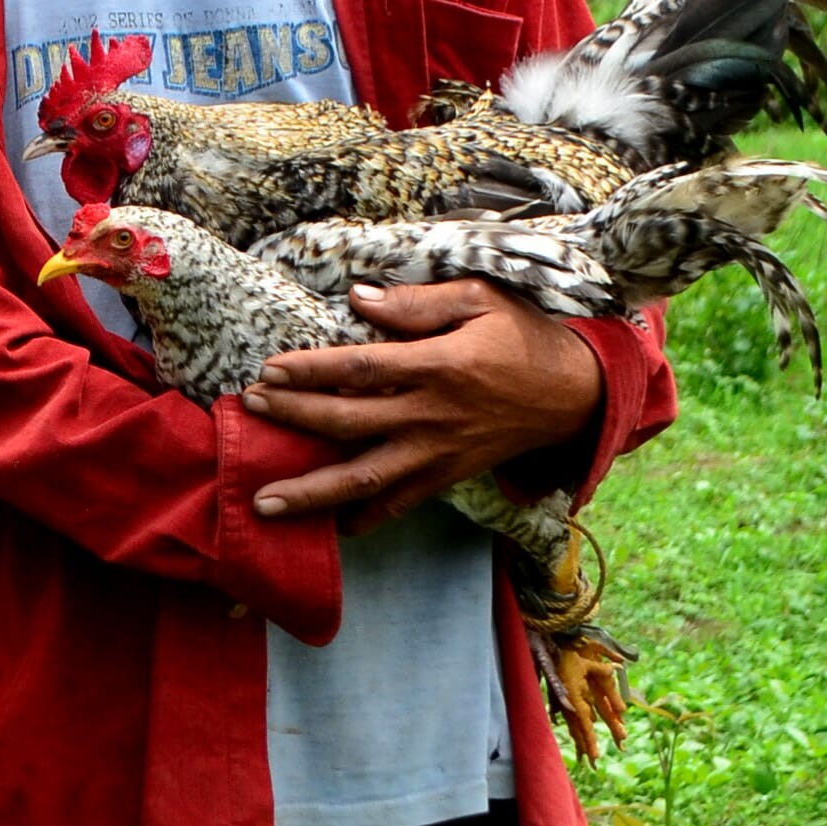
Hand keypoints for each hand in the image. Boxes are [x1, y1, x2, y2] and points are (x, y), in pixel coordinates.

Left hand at [245, 278, 602, 533]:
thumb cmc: (523, 338)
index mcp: (438, 366)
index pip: (359, 370)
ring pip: (365, 479)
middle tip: (252, 411)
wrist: (573, 394)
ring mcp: (437, 454)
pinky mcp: (446, 477)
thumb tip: (359, 299)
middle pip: (348, 423)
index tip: (268, 371)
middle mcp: (432, 416)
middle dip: (295, 419)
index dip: (310, 372)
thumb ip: (418, 304)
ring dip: (312, 493)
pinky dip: (363, 519)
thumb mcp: (481, 299)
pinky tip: (329, 526)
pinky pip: (398, 504)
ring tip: (265, 502)